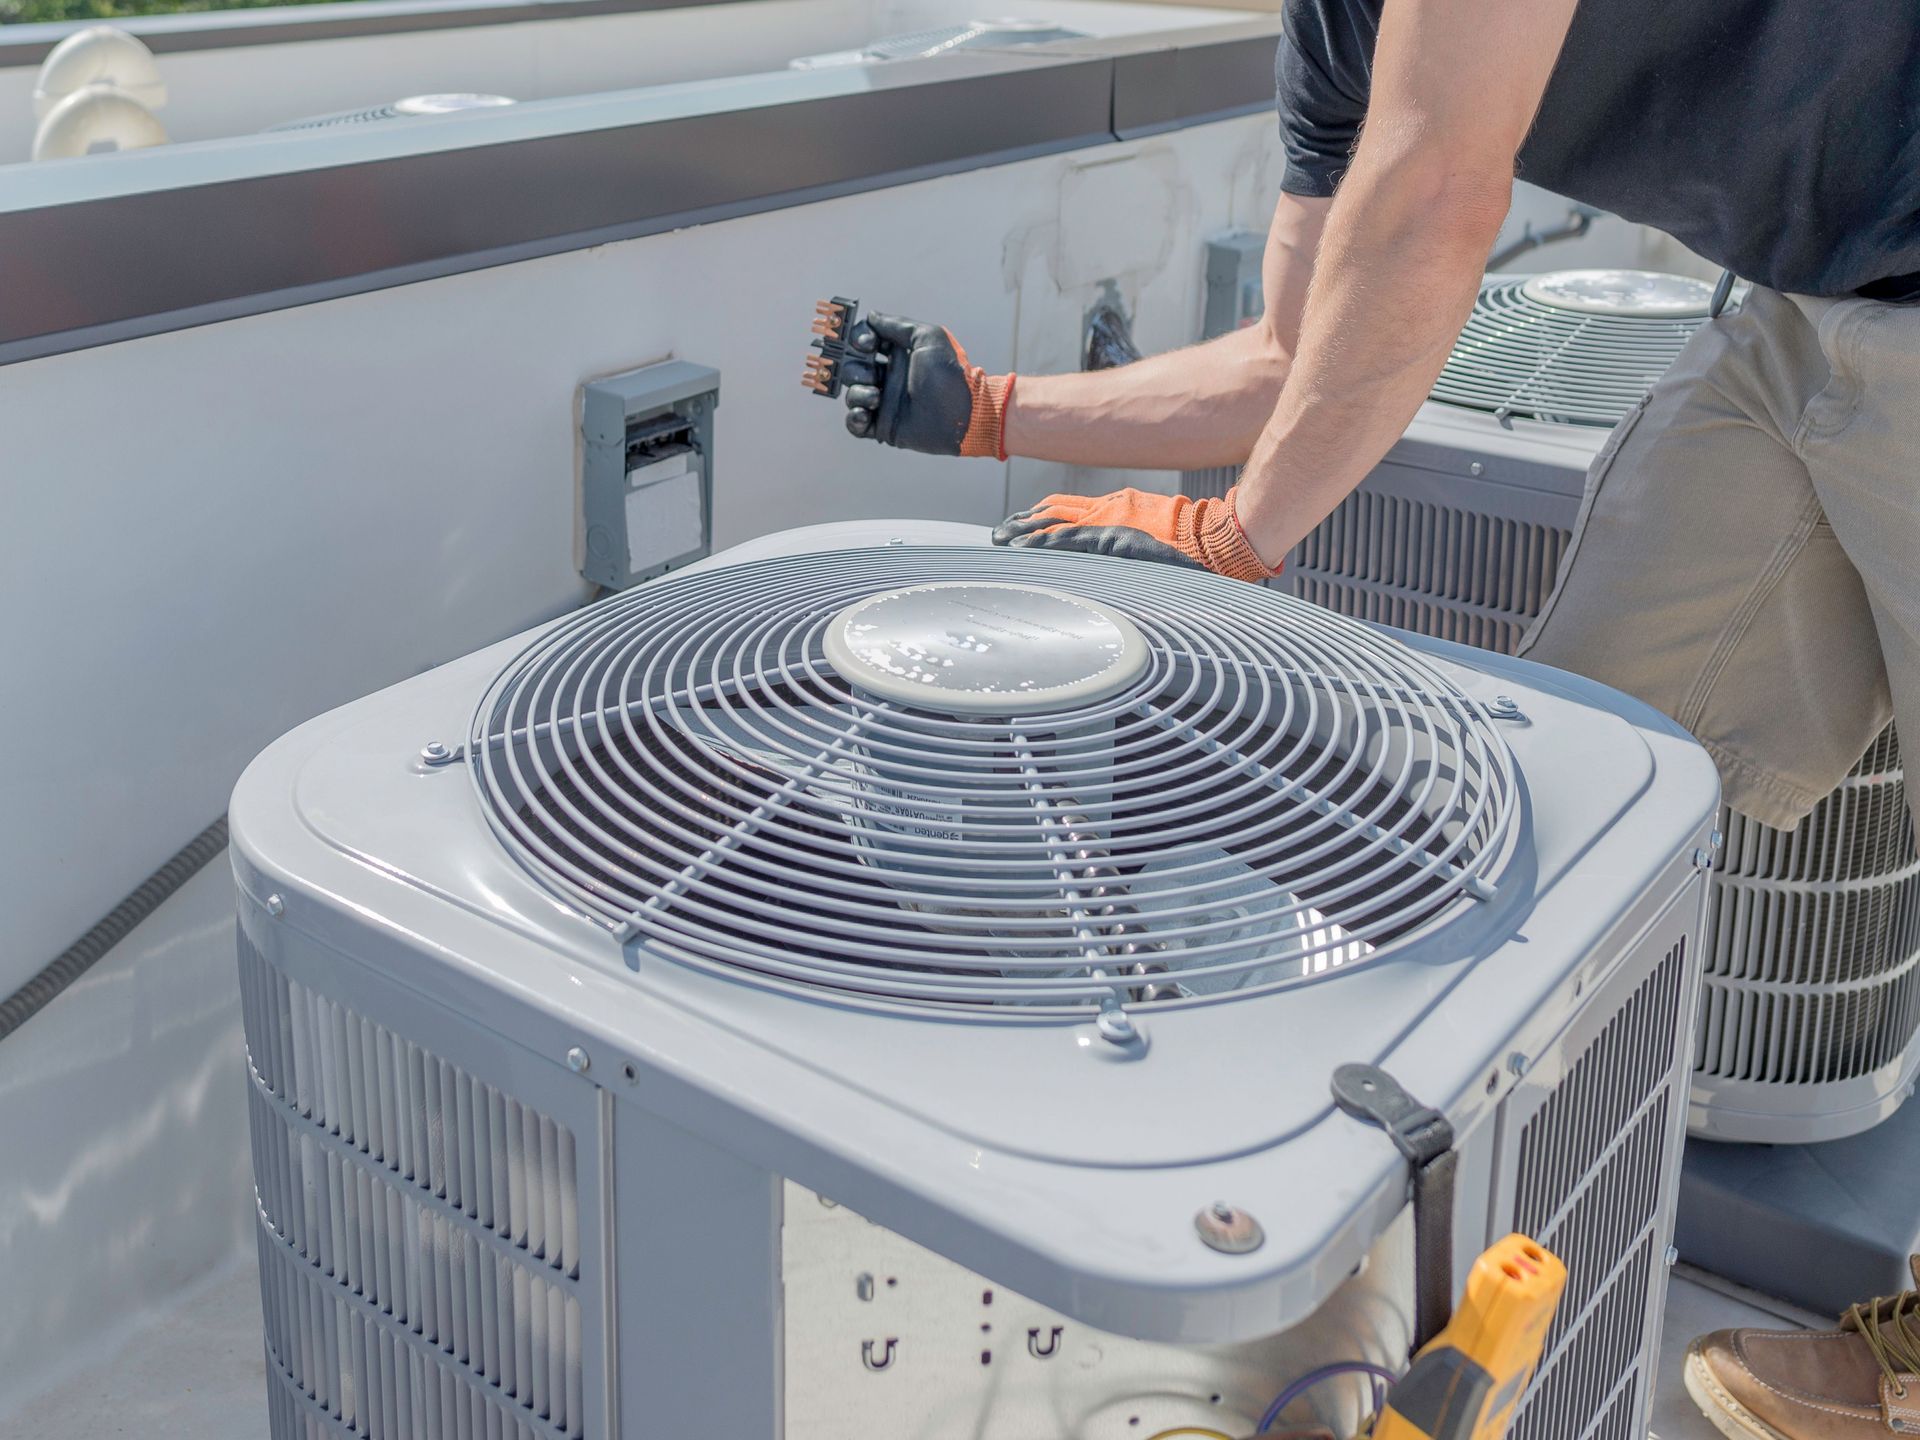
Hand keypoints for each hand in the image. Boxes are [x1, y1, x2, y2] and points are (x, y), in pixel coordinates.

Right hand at [842, 313, 1014, 457]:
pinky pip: (856, 424)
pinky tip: (866, 415)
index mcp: (899, 355)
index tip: (867, 345)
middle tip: (872, 375)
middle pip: (853, 368)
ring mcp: (885, 403)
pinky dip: (854, 419)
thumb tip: (872, 316)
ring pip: (852, 394)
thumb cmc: (949, 375)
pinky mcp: (883, 427)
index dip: (859, 340)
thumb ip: (898, 325)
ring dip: (858, 393)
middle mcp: (889, 377)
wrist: (962, 415)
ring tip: (876, 398)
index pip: (865, 341)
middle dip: (855, 369)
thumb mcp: (929, 338)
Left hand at [992, 486, 1279, 581]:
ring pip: (1056, 523)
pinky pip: (1069, 541)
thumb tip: (1115, 549)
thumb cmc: (1195, 541)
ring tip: (1001, 540)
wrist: (1217, 539)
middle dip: (1025, 522)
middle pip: (1055, 511)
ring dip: (1026, 533)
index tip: (1020, 524)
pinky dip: (1043, 543)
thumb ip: (1129, 537)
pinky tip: (1023, 548)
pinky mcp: (1114, 540)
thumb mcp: (1154, 531)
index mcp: (1119, 508)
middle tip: (1000, 532)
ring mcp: (1111, 524)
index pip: (1069, 508)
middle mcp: (1110, 511)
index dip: (1041, 516)